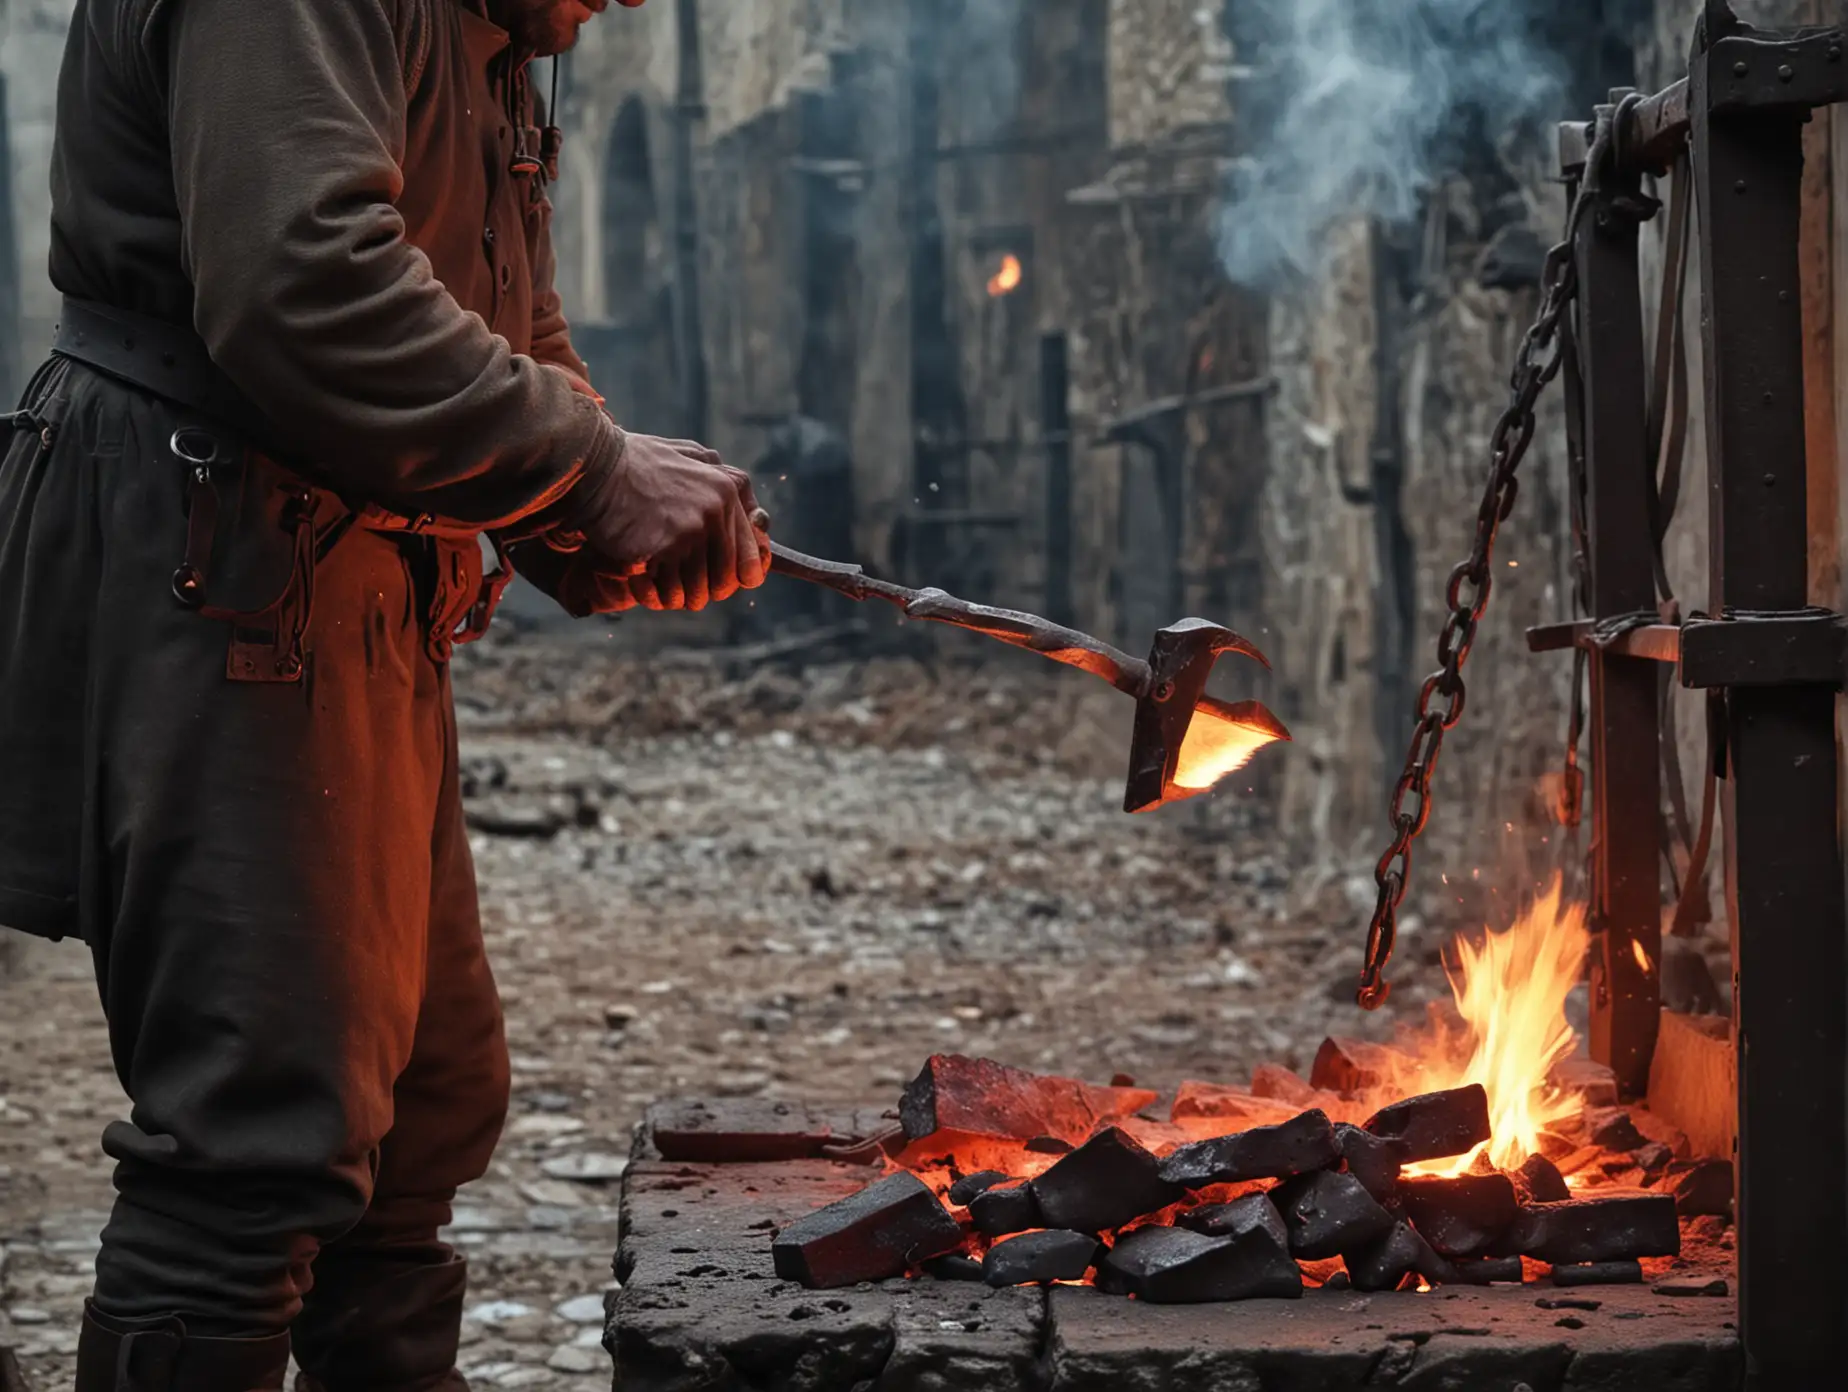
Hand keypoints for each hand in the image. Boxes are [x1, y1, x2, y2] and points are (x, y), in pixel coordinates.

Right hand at [578, 434, 769, 611]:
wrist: (593, 464)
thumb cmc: (636, 463)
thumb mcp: (688, 455)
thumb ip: (723, 479)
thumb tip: (758, 519)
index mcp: (727, 491)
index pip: (752, 560)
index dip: (735, 580)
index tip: (716, 584)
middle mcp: (716, 511)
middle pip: (724, 583)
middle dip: (701, 591)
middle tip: (677, 584)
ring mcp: (691, 530)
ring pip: (696, 594)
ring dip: (674, 596)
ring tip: (654, 582)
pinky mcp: (664, 547)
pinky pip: (668, 593)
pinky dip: (652, 594)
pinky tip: (638, 579)